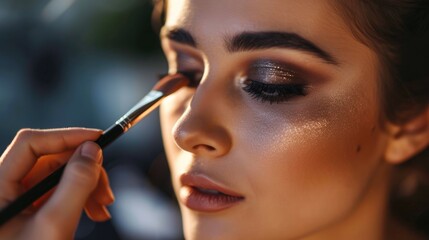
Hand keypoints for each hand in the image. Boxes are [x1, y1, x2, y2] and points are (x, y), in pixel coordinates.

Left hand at [0, 128, 114, 239]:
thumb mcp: (56, 223)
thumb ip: (75, 184)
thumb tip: (91, 150)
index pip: (30, 143)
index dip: (66, 136)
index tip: (97, 138)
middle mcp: (5, 190)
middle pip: (51, 160)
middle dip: (85, 171)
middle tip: (105, 187)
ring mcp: (20, 201)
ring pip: (60, 175)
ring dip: (88, 186)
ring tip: (103, 206)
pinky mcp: (33, 211)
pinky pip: (61, 191)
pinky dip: (83, 197)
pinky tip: (95, 211)